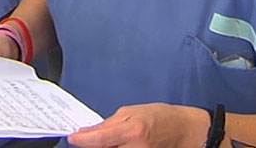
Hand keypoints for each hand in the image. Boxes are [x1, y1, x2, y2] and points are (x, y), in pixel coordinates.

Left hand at [68, 103, 208, 147]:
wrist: (183, 132)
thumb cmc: (160, 117)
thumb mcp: (132, 112)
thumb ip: (108, 124)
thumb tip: (86, 133)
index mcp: (133, 131)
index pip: (99, 140)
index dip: (82, 141)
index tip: (72, 138)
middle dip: (94, 146)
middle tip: (92, 139)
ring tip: (113, 140)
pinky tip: (117, 145)